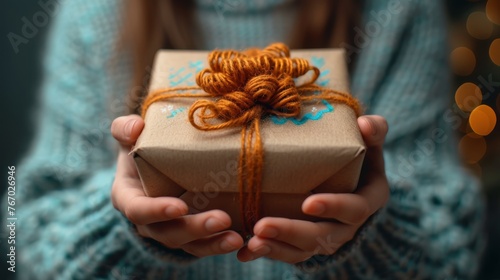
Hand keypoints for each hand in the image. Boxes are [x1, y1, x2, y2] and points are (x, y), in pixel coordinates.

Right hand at [110, 115, 243, 256]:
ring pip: (190, 245)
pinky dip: (222, 244)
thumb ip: (125, 129)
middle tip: (222, 220)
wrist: (156, 165)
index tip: (180, 207)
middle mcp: (148, 222)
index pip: (138, 210)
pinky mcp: (191, 235)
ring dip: (213, 243)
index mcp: (129, 198)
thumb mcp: (130, 137)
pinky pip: (205, 245)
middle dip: (195, 229)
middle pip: (168, 233)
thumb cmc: (142, 148)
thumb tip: (136, 127)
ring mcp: (170, 231)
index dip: (156, 211)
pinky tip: (242, 240)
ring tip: (236, 239)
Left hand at [237, 115, 389, 262]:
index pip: (354, 209)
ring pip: (302, 251)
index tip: (308, 203)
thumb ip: (373, 133)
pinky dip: (266, 253)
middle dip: (291, 232)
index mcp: (367, 201)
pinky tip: (243, 254)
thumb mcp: (371, 146)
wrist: (353, 185)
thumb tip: (365, 123)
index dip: (334, 207)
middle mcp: (347, 227)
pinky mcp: (305, 243)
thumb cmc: (358, 159)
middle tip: (263, 226)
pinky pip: (287, 253)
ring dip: (275, 248)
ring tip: (251, 243)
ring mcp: (326, 238)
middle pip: (322, 237)